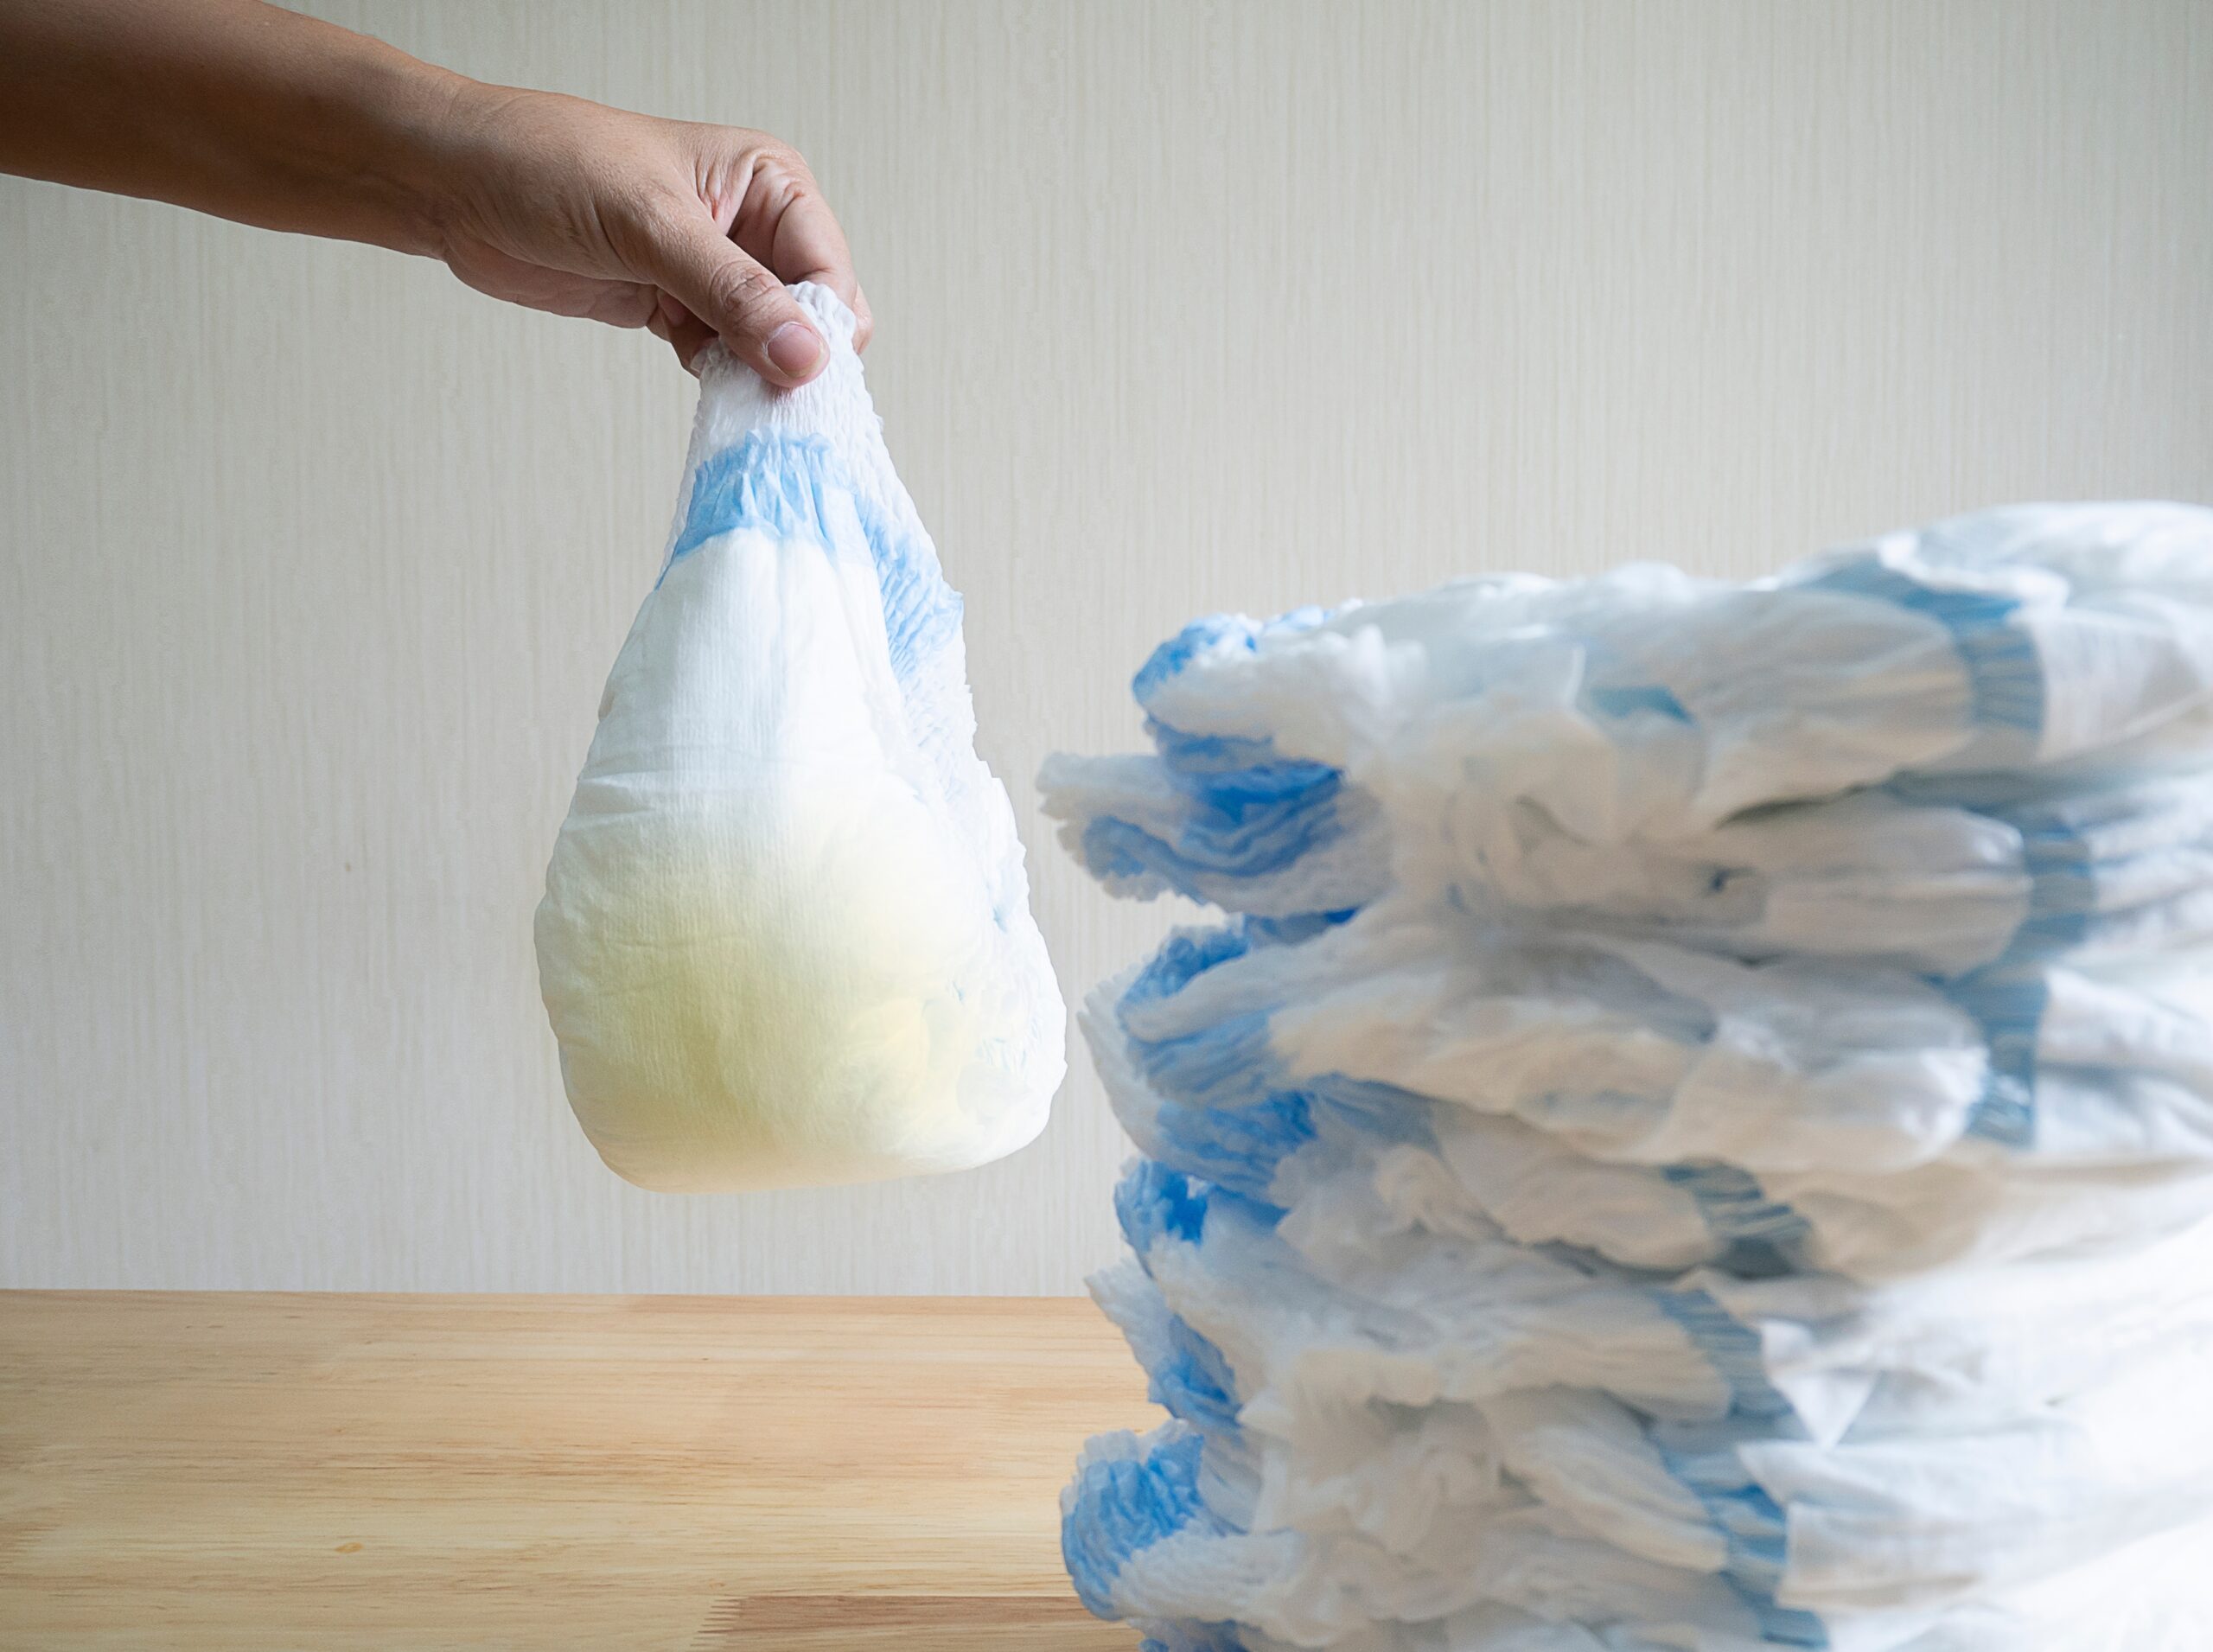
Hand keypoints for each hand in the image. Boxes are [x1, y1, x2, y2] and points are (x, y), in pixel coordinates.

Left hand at [428, 85, 868, 382]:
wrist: (458, 186)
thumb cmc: (546, 163)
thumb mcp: (650, 225)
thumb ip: (732, 294)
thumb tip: (804, 354)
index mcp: (767, 181)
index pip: (829, 269)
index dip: (822, 328)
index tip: (798, 377)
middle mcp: (750, 227)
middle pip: (811, 315)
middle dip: (795, 358)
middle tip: (768, 395)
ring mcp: (714, 273)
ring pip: (770, 345)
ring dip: (757, 377)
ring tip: (739, 403)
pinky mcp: (677, 308)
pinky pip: (725, 359)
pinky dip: (723, 384)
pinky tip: (713, 397)